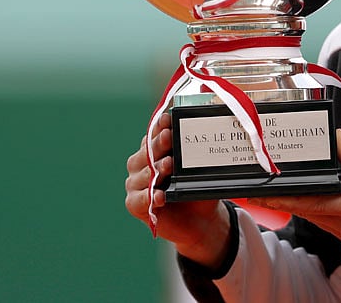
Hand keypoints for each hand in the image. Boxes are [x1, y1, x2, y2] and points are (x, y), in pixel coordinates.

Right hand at [124, 112, 230, 268]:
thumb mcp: (198, 171)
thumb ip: (196, 157)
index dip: (159, 126)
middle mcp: (141, 164)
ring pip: (142, 174)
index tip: (168, 119)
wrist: (201, 221)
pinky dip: (149, 197)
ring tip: (168, 165)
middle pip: (146, 152)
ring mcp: (135, 184)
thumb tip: (205, 135)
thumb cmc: (196, 190)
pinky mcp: (135, 204)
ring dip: (155, 169)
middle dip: (158, 144)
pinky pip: (139, 200)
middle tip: (168, 137)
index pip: (153, 135)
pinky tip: (160, 195)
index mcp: (153, 151)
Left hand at [252, 130, 340, 262]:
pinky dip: (318, 211)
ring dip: (301, 205)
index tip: (262, 194)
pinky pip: (329, 224)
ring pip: (316, 219)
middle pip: (307, 211)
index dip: (282, 198)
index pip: (308, 202)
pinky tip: (317, 200)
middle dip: (285, 200)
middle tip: (265, 189)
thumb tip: (337, 140)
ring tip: (285, 190)